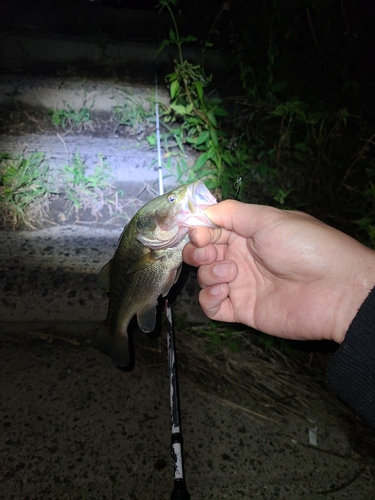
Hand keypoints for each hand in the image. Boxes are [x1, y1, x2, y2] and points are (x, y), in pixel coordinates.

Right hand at [183, 200, 374, 342]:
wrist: (336, 289)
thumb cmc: (305, 247)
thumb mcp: (269, 219)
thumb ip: (233, 213)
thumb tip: (202, 211)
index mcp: (248, 233)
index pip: (211, 229)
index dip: (199, 230)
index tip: (197, 233)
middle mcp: (241, 257)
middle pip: (203, 254)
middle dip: (198, 251)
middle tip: (209, 252)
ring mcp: (241, 285)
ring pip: (205, 278)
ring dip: (208, 273)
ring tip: (230, 272)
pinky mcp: (242, 310)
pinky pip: (212, 307)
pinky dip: (209, 299)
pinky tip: (223, 291)